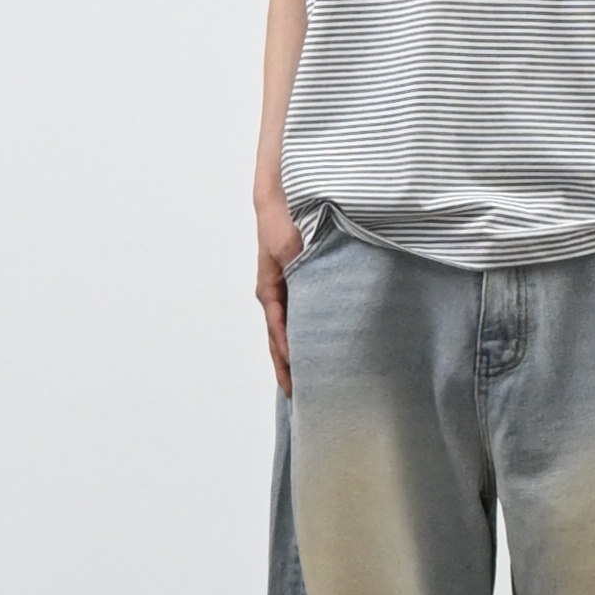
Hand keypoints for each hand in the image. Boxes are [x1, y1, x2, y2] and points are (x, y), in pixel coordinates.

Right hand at [255, 192, 305, 397]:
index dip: (287, 358)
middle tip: (302, 401)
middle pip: (282, 340)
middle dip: (290, 369)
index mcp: (270, 289)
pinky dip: (310, 337)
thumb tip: (307, 295)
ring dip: (300, 357)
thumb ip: (294, 267)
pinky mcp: (303, 284)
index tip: (297, 383)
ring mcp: (289, 291)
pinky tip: (324, 351)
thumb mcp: (287, 241)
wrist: (284, 193)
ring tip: (313, 386)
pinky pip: (303, 317)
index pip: (278, 332)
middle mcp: (277, 295)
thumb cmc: (282, 216)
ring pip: (293, 332)